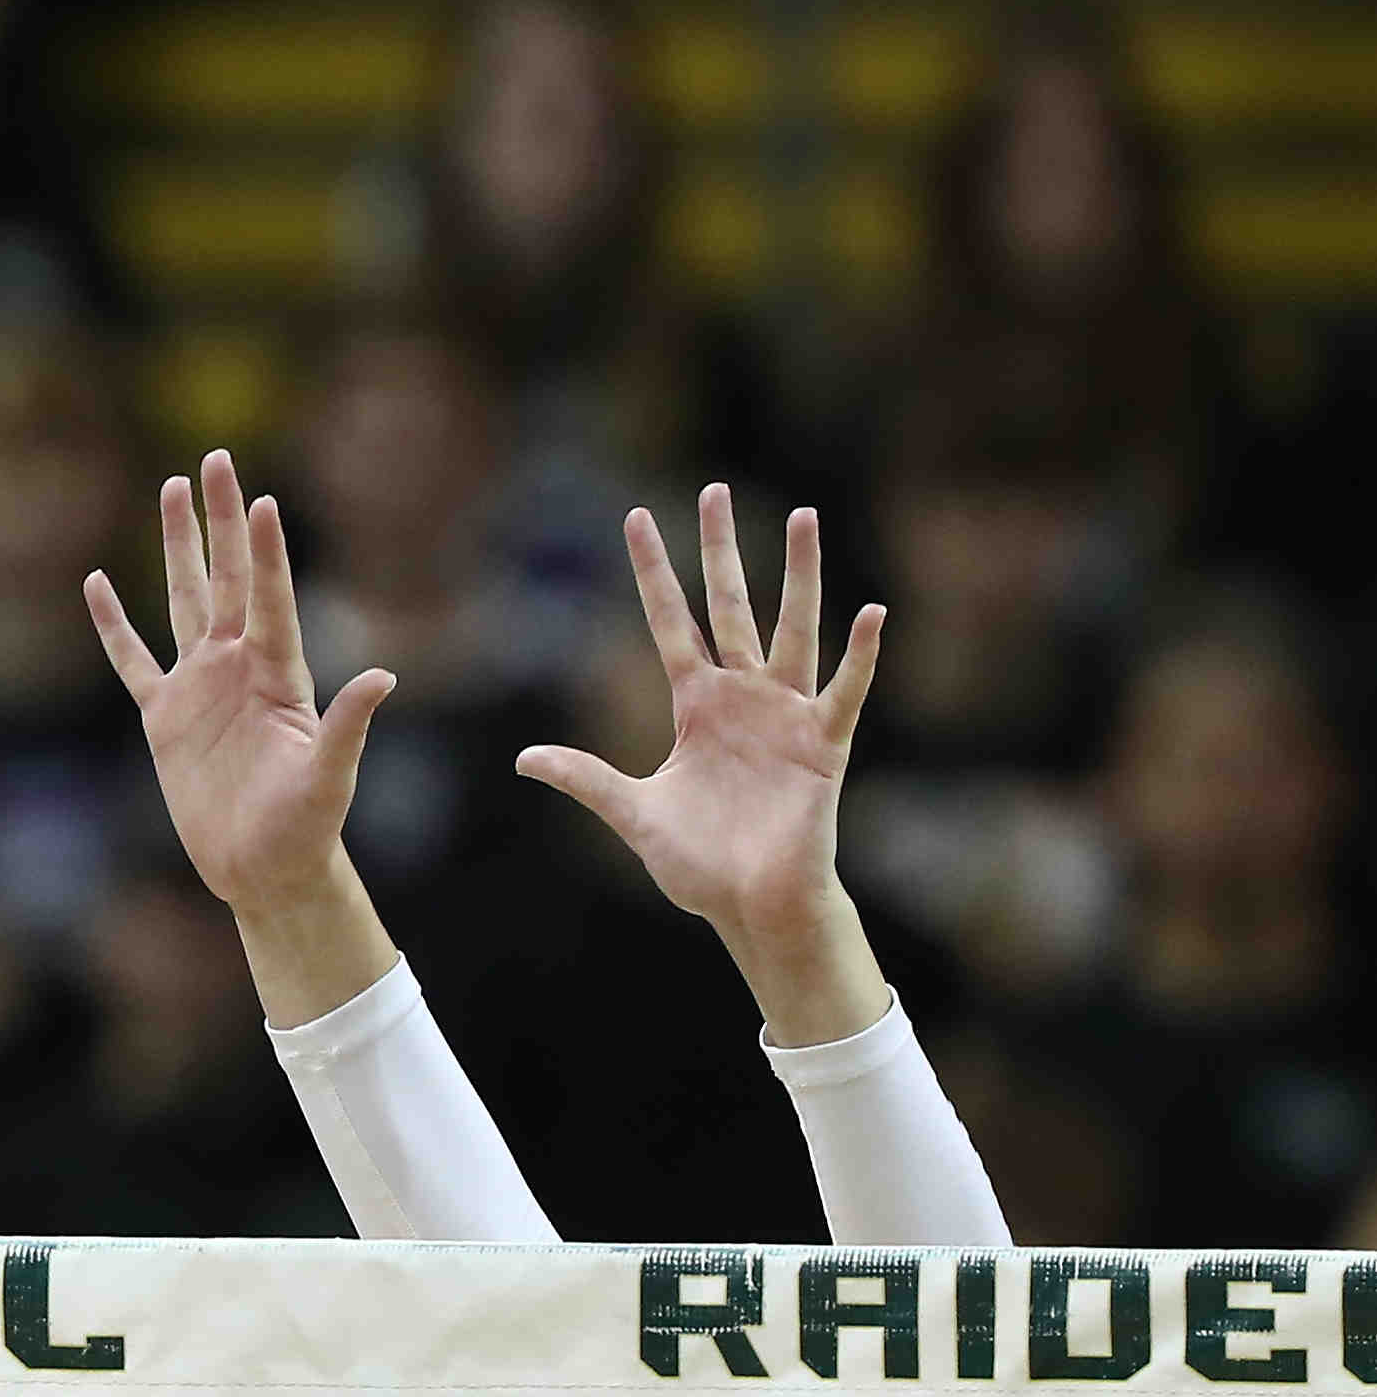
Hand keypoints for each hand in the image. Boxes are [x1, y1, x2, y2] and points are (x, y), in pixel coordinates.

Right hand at [83, 450, 402, 1022]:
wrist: (263, 868)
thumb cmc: (305, 828)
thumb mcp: (330, 779)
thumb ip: (348, 726)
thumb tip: (382, 677)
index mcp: (278, 674)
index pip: (269, 597)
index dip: (263, 550)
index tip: (260, 499)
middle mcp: (237, 666)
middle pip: (224, 577)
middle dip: (219, 518)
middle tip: (216, 459)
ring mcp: (198, 687)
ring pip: (181, 599)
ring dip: (177, 546)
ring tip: (171, 489)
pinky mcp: (164, 717)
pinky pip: (132, 660)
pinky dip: (113, 624)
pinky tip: (98, 583)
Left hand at [520, 484, 888, 955]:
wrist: (750, 906)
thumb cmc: (700, 864)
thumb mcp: (631, 813)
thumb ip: (585, 779)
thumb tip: (524, 758)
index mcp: (695, 706)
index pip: (669, 623)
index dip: (653, 574)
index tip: (636, 518)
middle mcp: (741, 697)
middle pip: (728, 606)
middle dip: (718, 551)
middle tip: (712, 490)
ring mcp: (785, 715)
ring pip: (793, 629)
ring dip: (798, 575)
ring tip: (802, 515)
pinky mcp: (821, 744)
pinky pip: (845, 690)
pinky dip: (861, 654)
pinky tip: (872, 611)